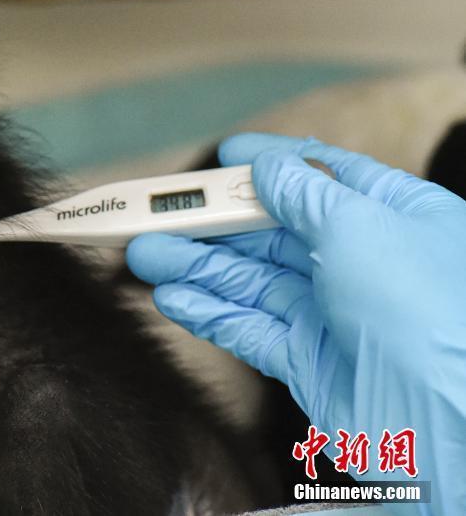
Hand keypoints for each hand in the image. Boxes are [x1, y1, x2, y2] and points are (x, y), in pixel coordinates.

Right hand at [126, 134, 465, 512]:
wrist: (454, 422)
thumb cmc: (426, 307)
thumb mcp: (359, 224)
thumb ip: (303, 193)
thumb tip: (267, 167)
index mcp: (388, 215)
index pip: (318, 178)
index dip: (267, 165)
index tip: (223, 155)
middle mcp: (358, 262)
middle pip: (268, 233)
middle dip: (209, 224)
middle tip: (151, 216)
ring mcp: (331, 314)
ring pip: (248, 282)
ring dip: (194, 268)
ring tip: (143, 255)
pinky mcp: (308, 362)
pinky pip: (248, 329)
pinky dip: (208, 313)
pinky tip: (172, 298)